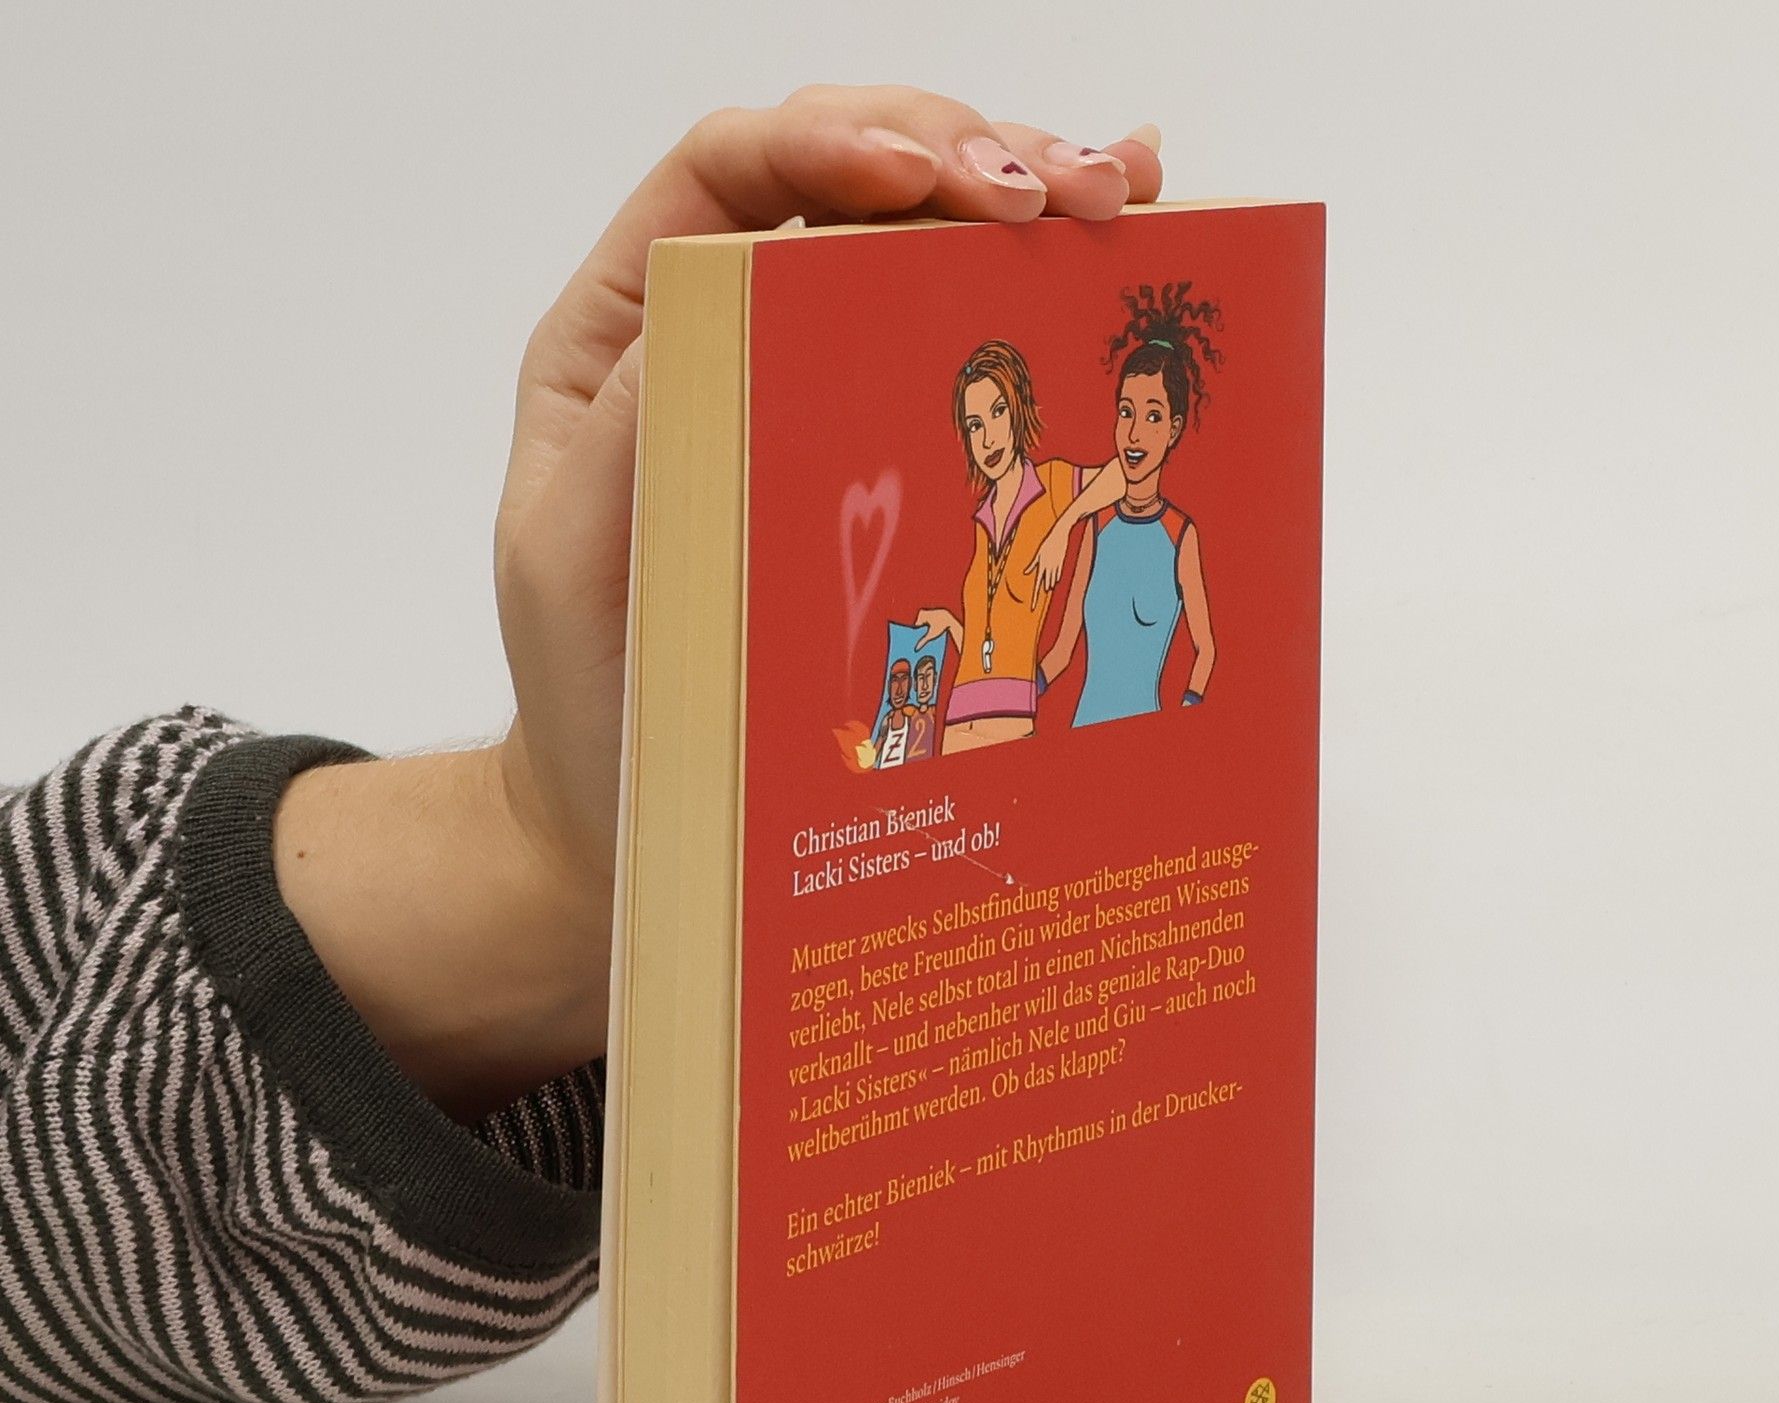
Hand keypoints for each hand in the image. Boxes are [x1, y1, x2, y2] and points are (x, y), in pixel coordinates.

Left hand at [278, 91, 1163, 1116]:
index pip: (734, 172)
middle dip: (968, 155)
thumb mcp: (572, 560)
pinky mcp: (887, 454)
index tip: (925, 174)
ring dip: (1027, 194)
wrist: (632, 800)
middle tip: (1064, 195)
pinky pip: (963, 342)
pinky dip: (1043, 285)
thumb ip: (632, 429)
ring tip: (1117, 195)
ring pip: (925, 241)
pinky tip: (1116, 239)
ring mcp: (818, 384)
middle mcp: (731, 329)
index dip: (835, 137)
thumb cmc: (590, 689)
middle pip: (855, 177)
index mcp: (636, 329)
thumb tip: (729, 288)